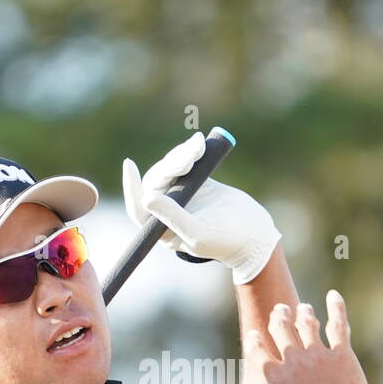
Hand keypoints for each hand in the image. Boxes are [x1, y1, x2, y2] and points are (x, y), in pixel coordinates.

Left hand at [122, 131, 281, 284]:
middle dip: (171, 165)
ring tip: (200, 148)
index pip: (138, 207)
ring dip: (183, 155)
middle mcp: (166, 210)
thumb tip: (147, 198)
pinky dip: (191, 151)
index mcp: (161, 228)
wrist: (253, 233)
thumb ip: (173, 216)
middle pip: (156, 181)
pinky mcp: (195, 180)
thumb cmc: (225, 240)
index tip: (129, 164)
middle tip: (191, 158)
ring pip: (170, 167)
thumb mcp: (198, 232)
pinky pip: (185, 160)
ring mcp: (181, 193)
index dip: (132, 187)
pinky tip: (200, 143)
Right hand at [245, 291, 371, 383]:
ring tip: (303, 307)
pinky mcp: (341, 355)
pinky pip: (338, 325)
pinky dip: (336, 308)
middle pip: (281, 330)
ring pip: (306, 324)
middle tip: (280, 310)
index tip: (254, 334)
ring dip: (303, 312)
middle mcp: (293, 361)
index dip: (254, 341)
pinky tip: (333, 296)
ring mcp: (317, 356)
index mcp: (276, 378)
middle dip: (278, 317)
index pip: (258, 352)